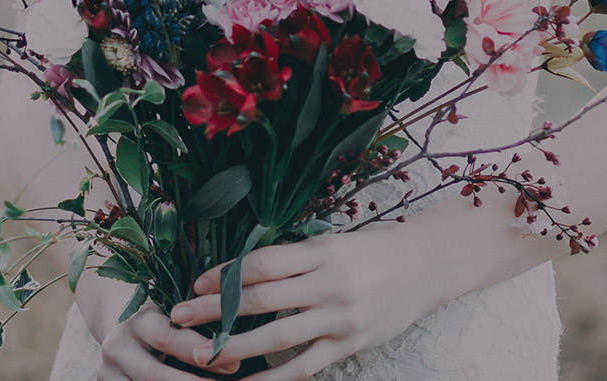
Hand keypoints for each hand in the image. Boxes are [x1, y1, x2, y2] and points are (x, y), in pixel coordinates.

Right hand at [75, 273, 240, 379]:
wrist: (119, 327)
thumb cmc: (160, 318)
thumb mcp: (175, 314)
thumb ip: (198, 328)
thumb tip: (234, 357)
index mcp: (138, 319)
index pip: (168, 337)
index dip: (201, 353)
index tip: (234, 364)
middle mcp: (116, 345)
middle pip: (152, 375)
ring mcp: (106, 370)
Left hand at [169, 226, 444, 380]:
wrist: (426, 266)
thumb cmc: (375, 248)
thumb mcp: (334, 240)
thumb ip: (296, 256)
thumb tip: (244, 269)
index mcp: (322, 251)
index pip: (262, 263)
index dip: (225, 274)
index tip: (196, 282)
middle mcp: (329, 284)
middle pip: (261, 299)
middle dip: (215, 309)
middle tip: (180, 316)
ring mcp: (340, 318)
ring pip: (277, 337)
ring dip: (235, 346)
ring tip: (203, 353)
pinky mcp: (349, 344)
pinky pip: (305, 366)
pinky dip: (274, 378)